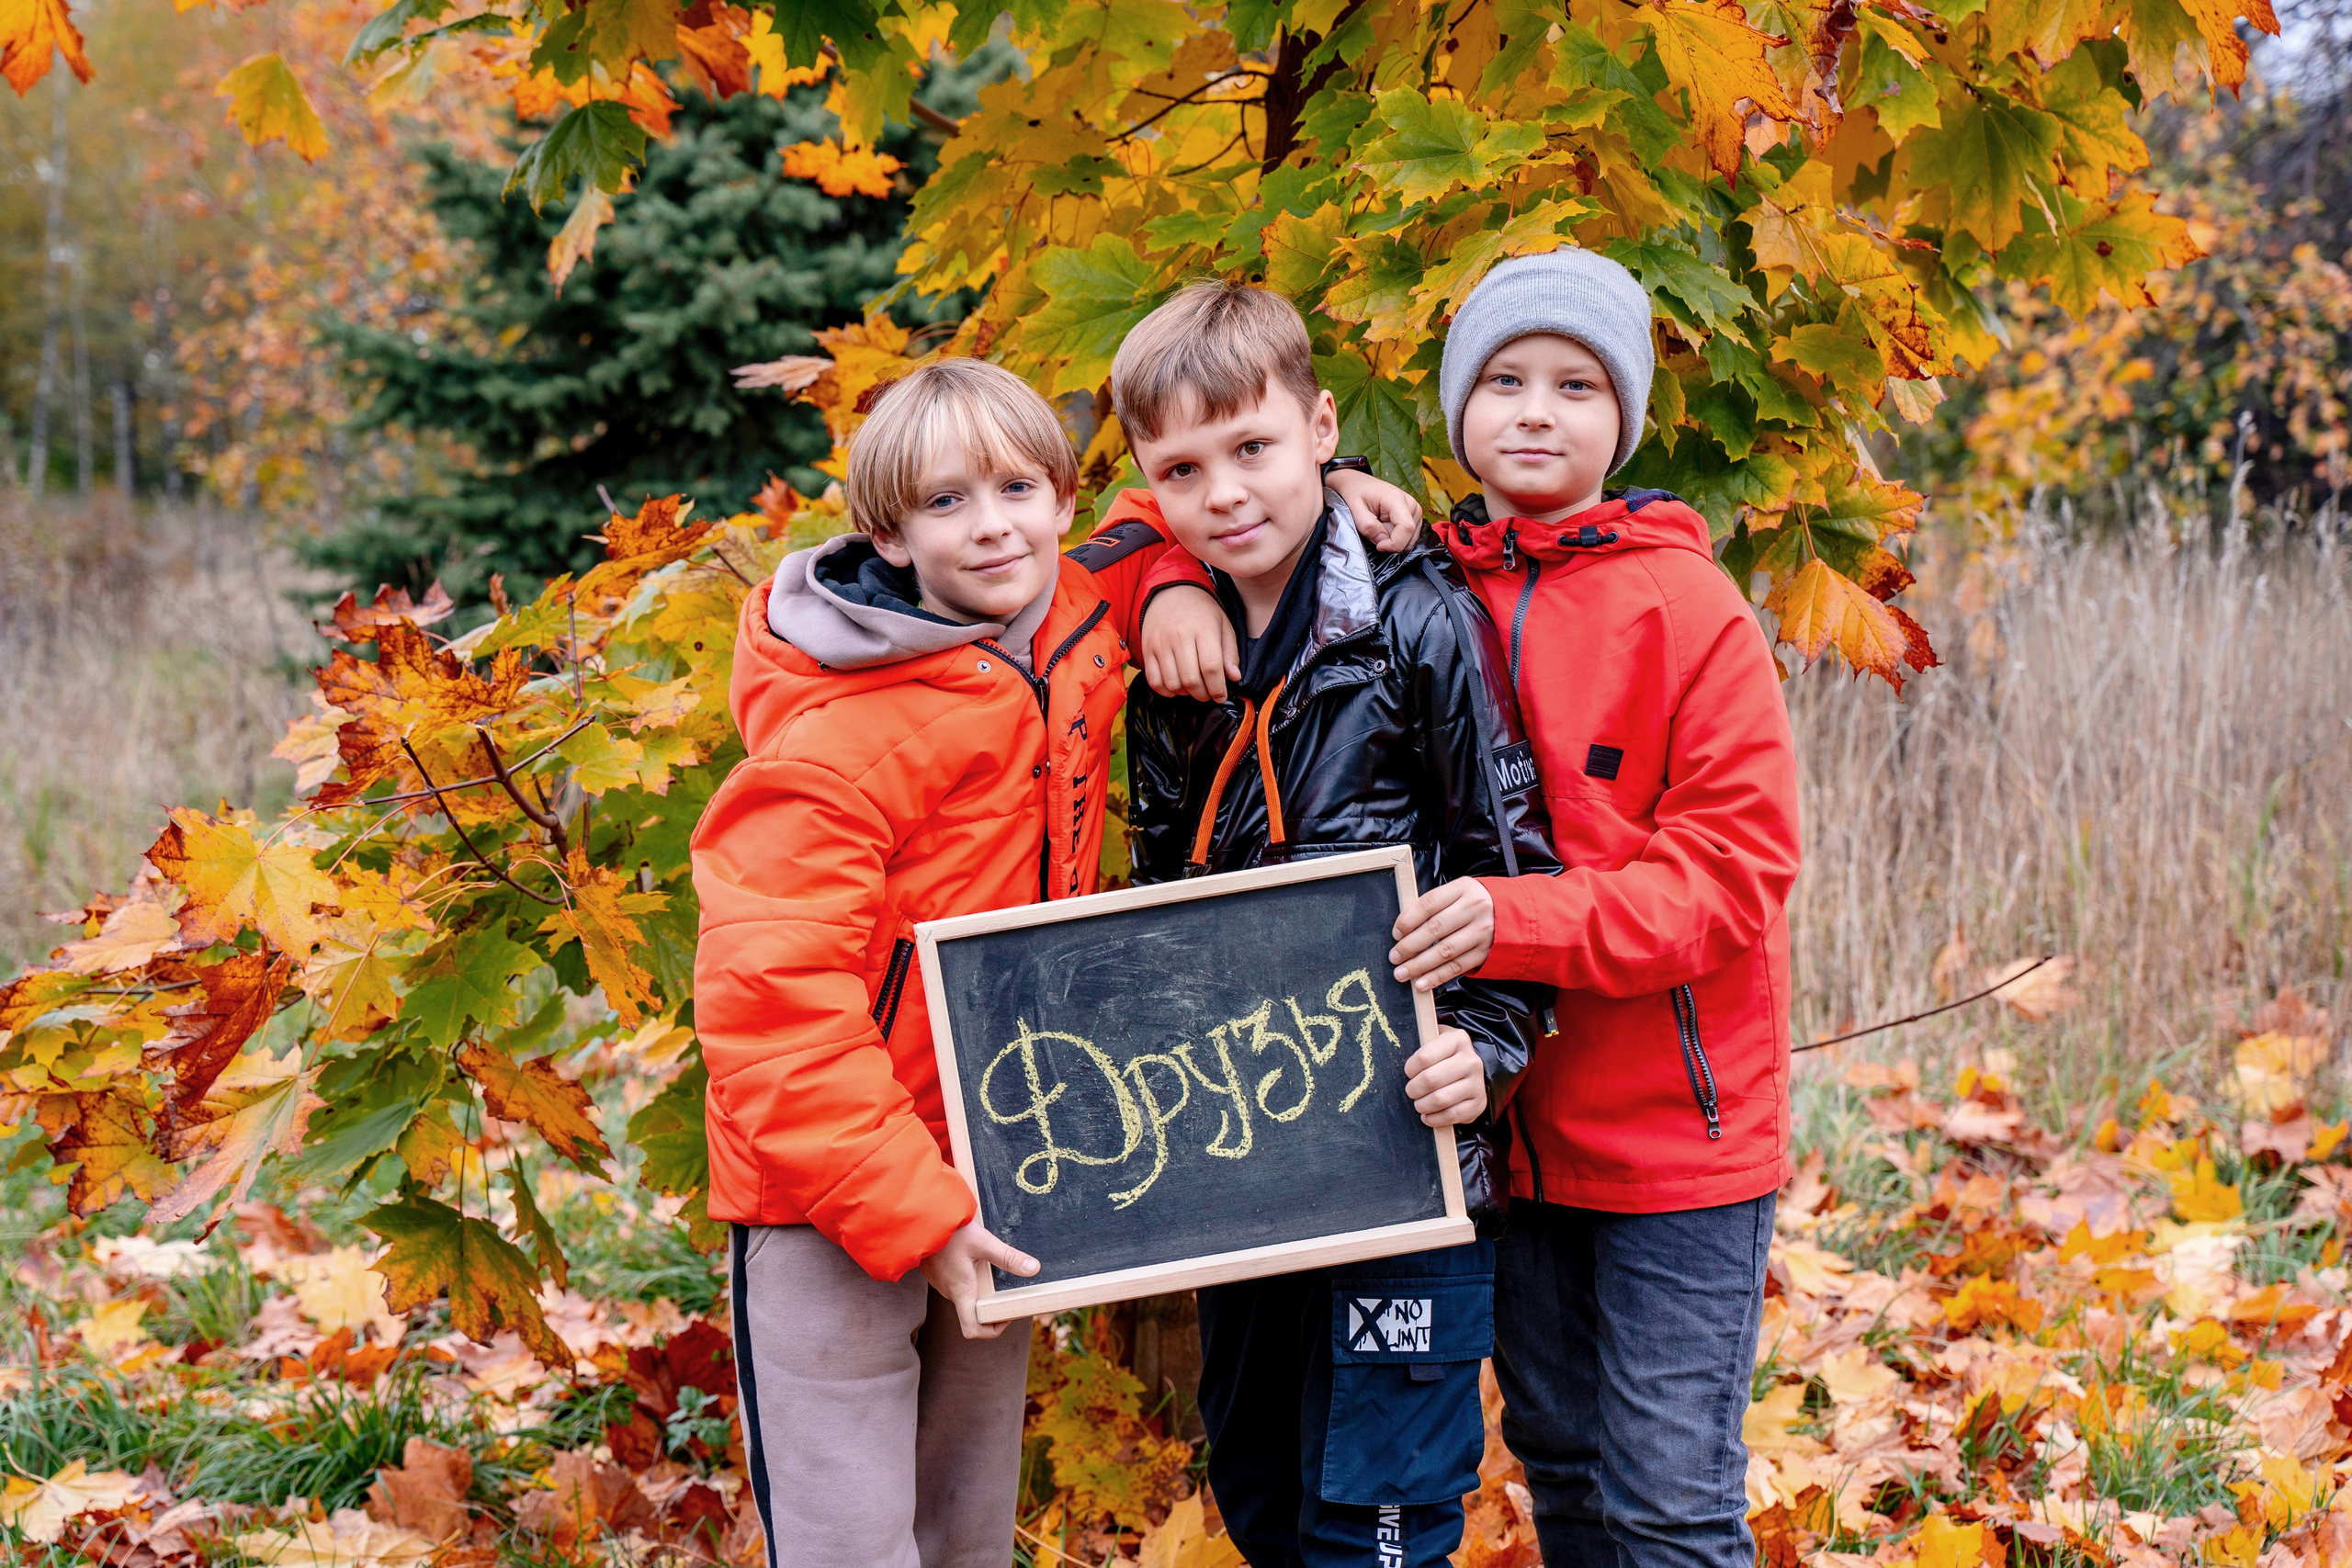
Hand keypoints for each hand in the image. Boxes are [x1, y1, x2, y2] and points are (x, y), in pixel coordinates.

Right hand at [919, 1219, 1037, 1338]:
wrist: (920, 1221)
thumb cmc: (948, 1232)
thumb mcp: (982, 1242)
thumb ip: (1008, 1257)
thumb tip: (1033, 1269)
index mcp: (962, 1292)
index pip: (973, 1330)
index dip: (992, 1330)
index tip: (1007, 1315)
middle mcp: (951, 1293)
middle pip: (973, 1315)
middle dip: (993, 1309)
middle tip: (1011, 1292)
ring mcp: (944, 1284)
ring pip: (966, 1298)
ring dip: (983, 1293)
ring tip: (997, 1275)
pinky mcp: (940, 1274)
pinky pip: (959, 1286)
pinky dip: (972, 1281)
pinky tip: (979, 1263)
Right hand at [1139, 584, 1238, 701]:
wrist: (1170, 592)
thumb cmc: (1201, 611)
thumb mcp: (1223, 625)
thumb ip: (1230, 652)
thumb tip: (1234, 677)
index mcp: (1203, 629)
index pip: (1211, 667)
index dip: (1218, 688)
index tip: (1222, 696)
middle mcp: (1180, 636)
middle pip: (1191, 679)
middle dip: (1203, 694)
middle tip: (1209, 693)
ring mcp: (1160, 644)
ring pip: (1172, 683)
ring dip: (1186, 694)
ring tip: (1194, 688)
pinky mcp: (1147, 650)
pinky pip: (1154, 680)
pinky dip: (1166, 691)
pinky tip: (1177, 686)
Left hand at [1326, 467, 1424, 552]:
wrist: (1358, 484)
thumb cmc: (1356, 494)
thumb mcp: (1355, 511)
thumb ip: (1368, 527)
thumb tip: (1383, 541)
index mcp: (1396, 499)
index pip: (1406, 528)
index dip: (1394, 544)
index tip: (1379, 546)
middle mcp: (1410, 503)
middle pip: (1409, 535)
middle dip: (1391, 541)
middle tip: (1375, 530)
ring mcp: (1414, 509)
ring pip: (1410, 537)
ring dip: (1394, 538)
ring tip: (1380, 525)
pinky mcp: (1413, 515)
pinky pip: (1410, 535)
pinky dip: (1397, 536)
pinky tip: (1386, 526)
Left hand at [1390, 877, 1494, 990]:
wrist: (1518, 914)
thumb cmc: (1479, 903)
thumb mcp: (1461, 893)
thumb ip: (1437, 905)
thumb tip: (1405, 927)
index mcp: (1463, 889)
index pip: (1428, 904)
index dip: (1408, 920)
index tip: (1395, 933)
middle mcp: (1474, 909)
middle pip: (1434, 929)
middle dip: (1410, 946)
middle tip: (1394, 957)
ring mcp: (1482, 932)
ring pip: (1445, 951)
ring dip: (1420, 965)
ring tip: (1402, 973)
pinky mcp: (1486, 952)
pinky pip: (1457, 967)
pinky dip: (1437, 977)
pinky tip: (1422, 983)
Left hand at [1404, 1025, 1487, 1124]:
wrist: (1470, 1071)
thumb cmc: (1443, 1056)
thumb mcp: (1434, 1042)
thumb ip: (1419, 1043)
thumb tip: (1395, 1051)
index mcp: (1457, 1040)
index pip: (1424, 1056)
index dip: (1410, 1068)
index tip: (1408, 1073)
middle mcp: (1471, 1060)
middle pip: (1431, 1079)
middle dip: (1414, 1089)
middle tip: (1410, 1091)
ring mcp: (1477, 1083)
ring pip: (1441, 1099)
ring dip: (1422, 1105)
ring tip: (1418, 1104)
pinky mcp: (1478, 1103)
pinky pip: (1452, 1115)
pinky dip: (1435, 1119)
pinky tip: (1427, 1116)